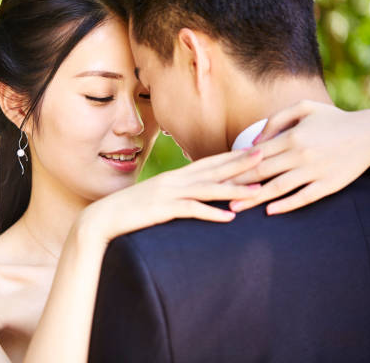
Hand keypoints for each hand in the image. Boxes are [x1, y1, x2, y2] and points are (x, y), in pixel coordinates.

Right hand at [75, 149, 263, 246]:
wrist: (103, 218)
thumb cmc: (130, 210)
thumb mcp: (155, 197)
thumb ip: (175, 193)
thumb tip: (193, 195)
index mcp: (173, 177)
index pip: (208, 163)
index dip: (232, 156)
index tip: (255, 150)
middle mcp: (173, 181)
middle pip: (213, 170)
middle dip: (240, 163)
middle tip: (266, 155)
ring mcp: (168, 194)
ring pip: (208, 189)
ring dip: (235, 189)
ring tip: (259, 189)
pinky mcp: (161, 210)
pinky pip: (191, 211)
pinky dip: (211, 213)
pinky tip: (229, 218)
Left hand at [229, 100, 369, 214]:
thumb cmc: (333, 119)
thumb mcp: (304, 108)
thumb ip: (275, 121)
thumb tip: (253, 142)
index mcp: (291, 137)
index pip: (255, 155)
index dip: (233, 166)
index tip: (216, 174)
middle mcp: (300, 155)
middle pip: (260, 173)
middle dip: (235, 184)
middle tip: (215, 194)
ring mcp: (314, 171)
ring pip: (277, 188)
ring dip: (253, 198)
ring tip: (234, 207)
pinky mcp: (328, 185)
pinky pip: (303, 197)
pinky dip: (286, 205)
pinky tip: (269, 211)